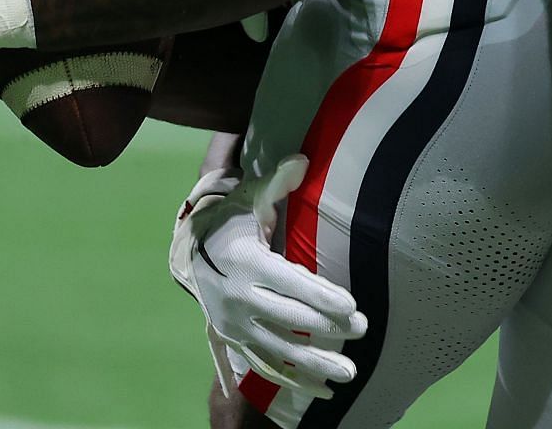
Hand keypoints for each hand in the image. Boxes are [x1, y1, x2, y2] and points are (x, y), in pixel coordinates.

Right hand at [170, 154, 367, 401]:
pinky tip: (325, 391)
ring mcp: (235, 324)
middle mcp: (238, 298)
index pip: (290, 282)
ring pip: (279, 349)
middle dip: (327, 327)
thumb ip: (279, 181)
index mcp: (246, 262)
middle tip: (362, 331)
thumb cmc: (231, 220)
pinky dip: (294, 381)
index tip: (352, 307)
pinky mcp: (235, 340)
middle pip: (289, 317)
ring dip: (315, 364)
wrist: (189, 251)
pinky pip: (266, 367)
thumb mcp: (251, 197)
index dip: (321, 295)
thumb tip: (304, 160)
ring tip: (350, 372)